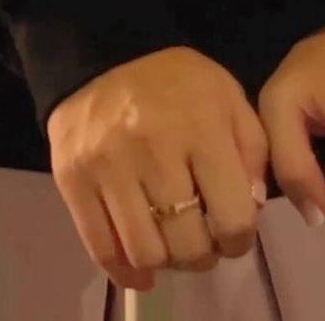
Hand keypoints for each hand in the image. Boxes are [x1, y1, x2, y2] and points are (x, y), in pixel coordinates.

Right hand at [47, 47, 268, 293]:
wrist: (105, 54)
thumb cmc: (177, 83)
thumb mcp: (229, 98)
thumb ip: (252, 153)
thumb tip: (251, 212)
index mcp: (201, 125)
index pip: (232, 219)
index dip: (239, 240)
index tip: (233, 234)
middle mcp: (153, 147)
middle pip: (188, 244)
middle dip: (202, 254)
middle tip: (200, 240)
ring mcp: (107, 164)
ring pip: (145, 252)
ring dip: (165, 261)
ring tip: (170, 244)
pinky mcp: (72, 177)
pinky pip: (100, 248)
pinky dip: (123, 269)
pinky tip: (139, 266)